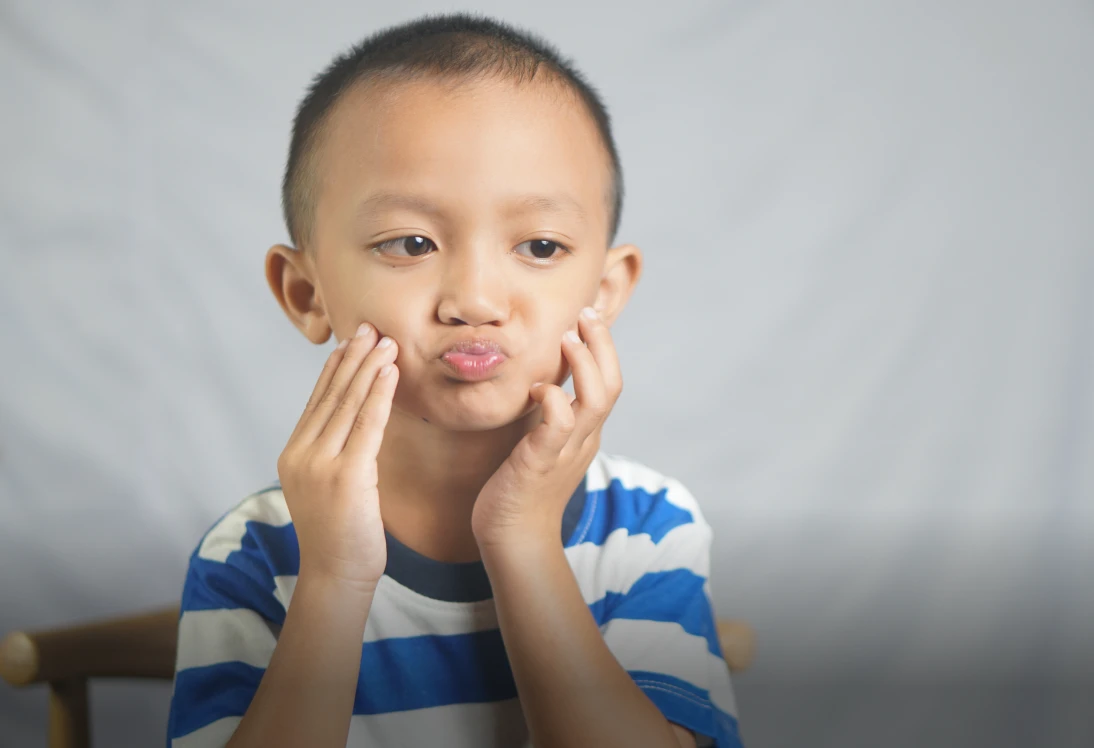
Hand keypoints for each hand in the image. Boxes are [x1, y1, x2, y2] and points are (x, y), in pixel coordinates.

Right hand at [276, 323, 399, 589]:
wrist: (336, 576)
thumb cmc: (341, 536)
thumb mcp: (329, 487)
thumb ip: (334, 454)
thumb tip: (353, 425)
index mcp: (293, 455)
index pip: (317, 401)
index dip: (336, 368)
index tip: (352, 340)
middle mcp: (301, 454)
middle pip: (332, 395)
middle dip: (353, 358)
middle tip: (371, 327)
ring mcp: (320, 464)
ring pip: (348, 404)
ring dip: (369, 368)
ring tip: (385, 340)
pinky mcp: (346, 475)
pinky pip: (367, 425)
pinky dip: (380, 394)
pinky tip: (391, 372)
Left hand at [471, 307, 621, 547]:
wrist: (514, 538)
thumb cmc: (522, 490)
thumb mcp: (542, 444)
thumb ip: (548, 416)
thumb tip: (542, 382)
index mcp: (585, 433)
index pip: (609, 383)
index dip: (603, 348)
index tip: (586, 318)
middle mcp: (584, 439)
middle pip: (612, 386)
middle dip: (602, 345)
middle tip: (587, 313)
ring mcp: (566, 452)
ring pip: (596, 402)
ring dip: (585, 365)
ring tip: (569, 336)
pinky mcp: (541, 463)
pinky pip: (558, 427)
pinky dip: (553, 402)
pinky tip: (537, 388)